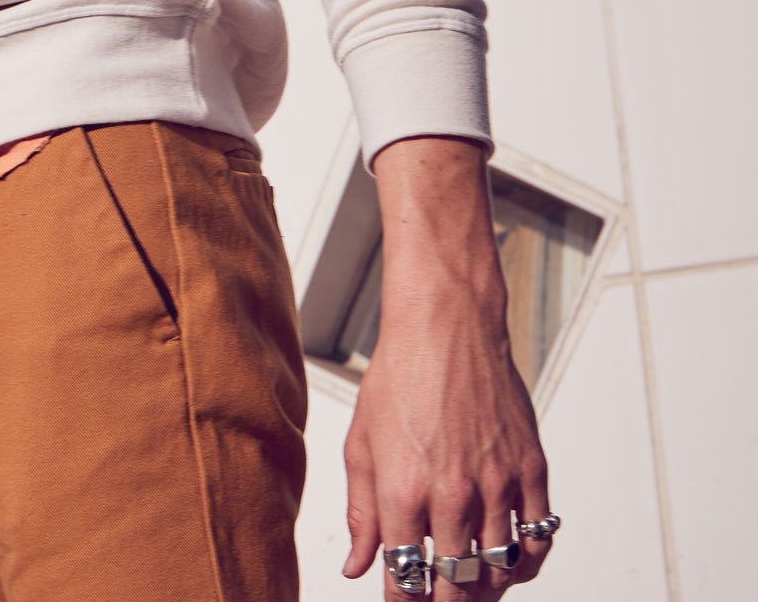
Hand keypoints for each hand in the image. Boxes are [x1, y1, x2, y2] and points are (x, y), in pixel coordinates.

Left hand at [340, 137, 553, 599]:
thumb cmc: (400, 373)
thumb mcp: (362, 442)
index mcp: (404, 490)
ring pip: (499, 570)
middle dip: (445, 599)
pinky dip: (526, 562)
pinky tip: (510, 562)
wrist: (446, 322)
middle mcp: (453, 493)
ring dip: (483, 585)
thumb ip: (361, 512)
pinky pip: (538, 538)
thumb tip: (359, 567)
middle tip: (438, 593)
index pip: (406, 580)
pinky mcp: (530, 467)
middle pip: (457, 585)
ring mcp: (497, 482)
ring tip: (469, 582)